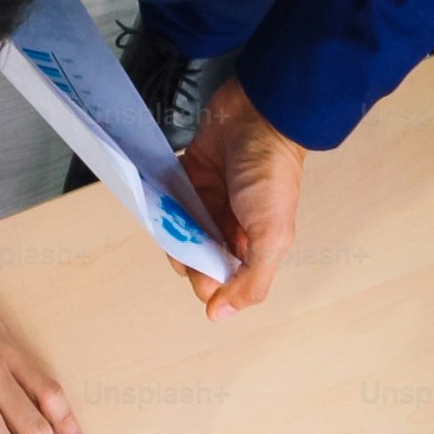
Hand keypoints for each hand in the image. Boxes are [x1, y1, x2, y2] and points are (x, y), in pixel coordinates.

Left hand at [173, 75, 303, 320]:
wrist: (258, 116)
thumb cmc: (269, 176)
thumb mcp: (272, 236)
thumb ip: (251, 280)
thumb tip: (220, 316)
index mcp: (254, 244)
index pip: (221, 278)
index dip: (206, 280)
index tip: (203, 270)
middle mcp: (229, 225)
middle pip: (195, 257)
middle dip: (186, 256)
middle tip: (187, 241)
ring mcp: (207, 200)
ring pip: (177, 231)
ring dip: (171, 231)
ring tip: (175, 218)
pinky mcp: (187, 176)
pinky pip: (167, 200)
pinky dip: (162, 204)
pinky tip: (162, 202)